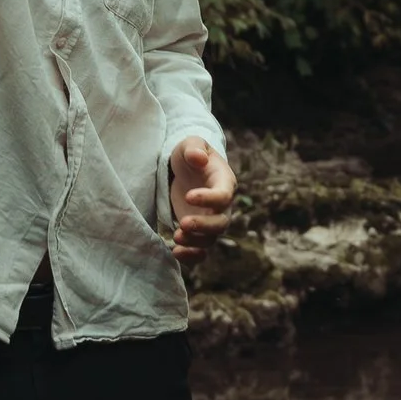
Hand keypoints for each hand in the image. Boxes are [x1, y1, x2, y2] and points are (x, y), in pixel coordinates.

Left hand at [169, 137, 235, 263]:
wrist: (187, 169)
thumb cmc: (191, 154)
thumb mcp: (190, 143)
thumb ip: (194, 148)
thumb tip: (198, 158)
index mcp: (224, 182)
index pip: (224, 195)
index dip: (209, 199)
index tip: (188, 196)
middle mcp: (222, 205)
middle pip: (221, 223)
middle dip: (203, 226)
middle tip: (183, 224)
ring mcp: (211, 220)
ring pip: (211, 239)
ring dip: (195, 242)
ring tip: (176, 237)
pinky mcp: (199, 231)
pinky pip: (201, 249)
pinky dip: (192, 255)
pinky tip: (176, 252)